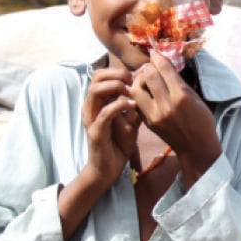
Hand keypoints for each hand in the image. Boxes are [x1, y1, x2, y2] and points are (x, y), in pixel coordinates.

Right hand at [81, 67, 139, 185]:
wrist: (108, 169)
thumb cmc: (118, 145)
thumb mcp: (130, 121)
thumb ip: (136, 107)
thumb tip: (149, 91)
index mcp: (97, 102)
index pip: (102, 74)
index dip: (119, 71)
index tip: (136, 76)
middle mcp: (91, 107)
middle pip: (96, 77)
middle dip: (117, 74)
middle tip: (134, 80)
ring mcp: (91, 118)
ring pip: (96, 90)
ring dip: (116, 86)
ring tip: (131, 91)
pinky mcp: (95, 132)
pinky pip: (104, 113)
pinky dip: (119, 106)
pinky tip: (132, 106)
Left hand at [129, 50, 221, 186]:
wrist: (197, 148)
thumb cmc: (202, 121)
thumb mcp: (195, 98)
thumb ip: (178, 82)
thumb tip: (164, 64)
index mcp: (182, 96)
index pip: (164, 69)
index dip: (157, 57)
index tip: (154, 52)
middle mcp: (166, 105)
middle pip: (147, 75)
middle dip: (148, 67)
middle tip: (151, 67)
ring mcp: (155, 115)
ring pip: (136, 88)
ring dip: (139, 80)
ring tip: (145, 80)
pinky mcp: (148, 123)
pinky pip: (137, 102)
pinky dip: (138, 94)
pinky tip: (145, 92)